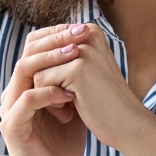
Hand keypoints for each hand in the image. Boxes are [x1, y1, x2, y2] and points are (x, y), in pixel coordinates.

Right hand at [0, 24, 90, 155]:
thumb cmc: (60, 145)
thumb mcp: (73, 106)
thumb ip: (75, 81)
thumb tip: (95, 54)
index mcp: (27, 84)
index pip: (35, 47)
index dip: (57, 34)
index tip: (83, 28)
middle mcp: (15, 91)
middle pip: (28, 51)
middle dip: (55, 39)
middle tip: (80, 34)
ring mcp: (10, 107)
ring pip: (23, 70)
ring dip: (50, 60)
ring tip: (74, 56)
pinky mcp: (12, 125)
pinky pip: (26, 100)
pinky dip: (48, 93)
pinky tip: (69, 96)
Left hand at [32, 23, 149, 150]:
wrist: (127, 125)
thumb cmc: (104, 101)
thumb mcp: (84, 70)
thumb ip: (61, 54)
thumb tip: (28, 45)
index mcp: (89, 30)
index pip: (45, 42)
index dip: (46, 69)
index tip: (65, 88)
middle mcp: (87, 34)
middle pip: (39, 55)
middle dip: (44, 80)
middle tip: (62, 101)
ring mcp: (83, 50)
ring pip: (37, 68)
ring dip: (45, 92)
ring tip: (66, 105)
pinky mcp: (78, 69)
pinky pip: (41, 81)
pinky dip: (50, 101)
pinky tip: (68, 112)